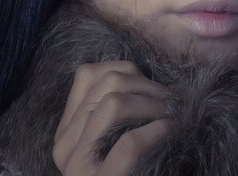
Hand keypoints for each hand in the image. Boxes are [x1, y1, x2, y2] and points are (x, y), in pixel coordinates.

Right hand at [52, 61, 169, 175]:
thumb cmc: (121, 175)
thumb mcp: (104, 142)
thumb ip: (107, 112)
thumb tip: (136, 75)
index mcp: (64, 131)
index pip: (87, 75)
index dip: (127, 71)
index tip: (152, 86)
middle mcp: (63, 146)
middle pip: (106, 85)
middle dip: (147, 86)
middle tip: (172, 100)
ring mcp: (79, 167)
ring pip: (113, 105)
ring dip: (153, 103)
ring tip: (173, 113)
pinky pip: (129, 144)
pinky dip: (156, 130)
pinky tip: (170, 130)